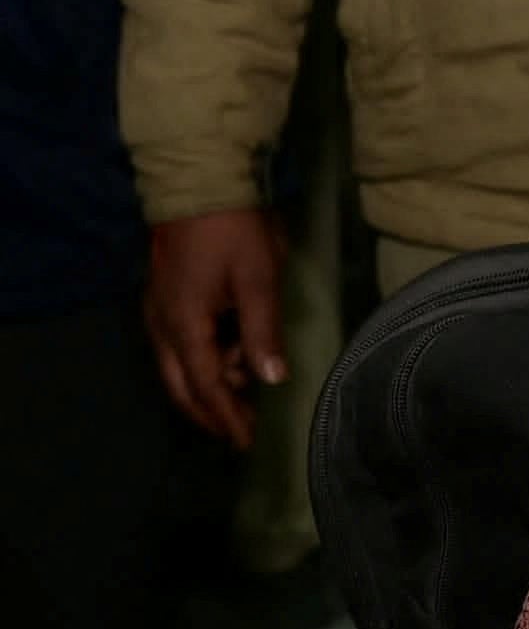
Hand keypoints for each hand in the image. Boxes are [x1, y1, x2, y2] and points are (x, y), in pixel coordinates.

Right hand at [145, 208, 285, 445]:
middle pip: (182, 386)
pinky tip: (235, 358)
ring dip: (211, 385)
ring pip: (179, 367)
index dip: (227, 417)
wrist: (197, 186)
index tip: (248, 442)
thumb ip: (262, 332)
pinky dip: (206, 360)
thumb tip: (270, 380)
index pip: (206, 387)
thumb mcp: (258, 279)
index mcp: (183, 326)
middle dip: (212, 412)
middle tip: (242, 433)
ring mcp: (159, 313)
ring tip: (249, 393)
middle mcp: (161, 326)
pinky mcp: (165, 300)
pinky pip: (181, 346)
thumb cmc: (233, 231)